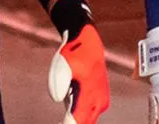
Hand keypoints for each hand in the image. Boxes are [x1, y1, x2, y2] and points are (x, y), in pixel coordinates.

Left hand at [47, 0, 110, 123]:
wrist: (88, 42)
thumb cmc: (73, 54)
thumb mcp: (61, 66)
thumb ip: (58, 84)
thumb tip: (57, 99)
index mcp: (89, 94)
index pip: (77, 122)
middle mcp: (98, 101)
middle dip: (72, 123)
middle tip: (61, 120)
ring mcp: (101, 102)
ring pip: (87, 121)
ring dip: (76, 119)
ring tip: (67, 103)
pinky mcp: (101, 101)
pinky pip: (89, 115)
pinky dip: (80, 116)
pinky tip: (71, 105)